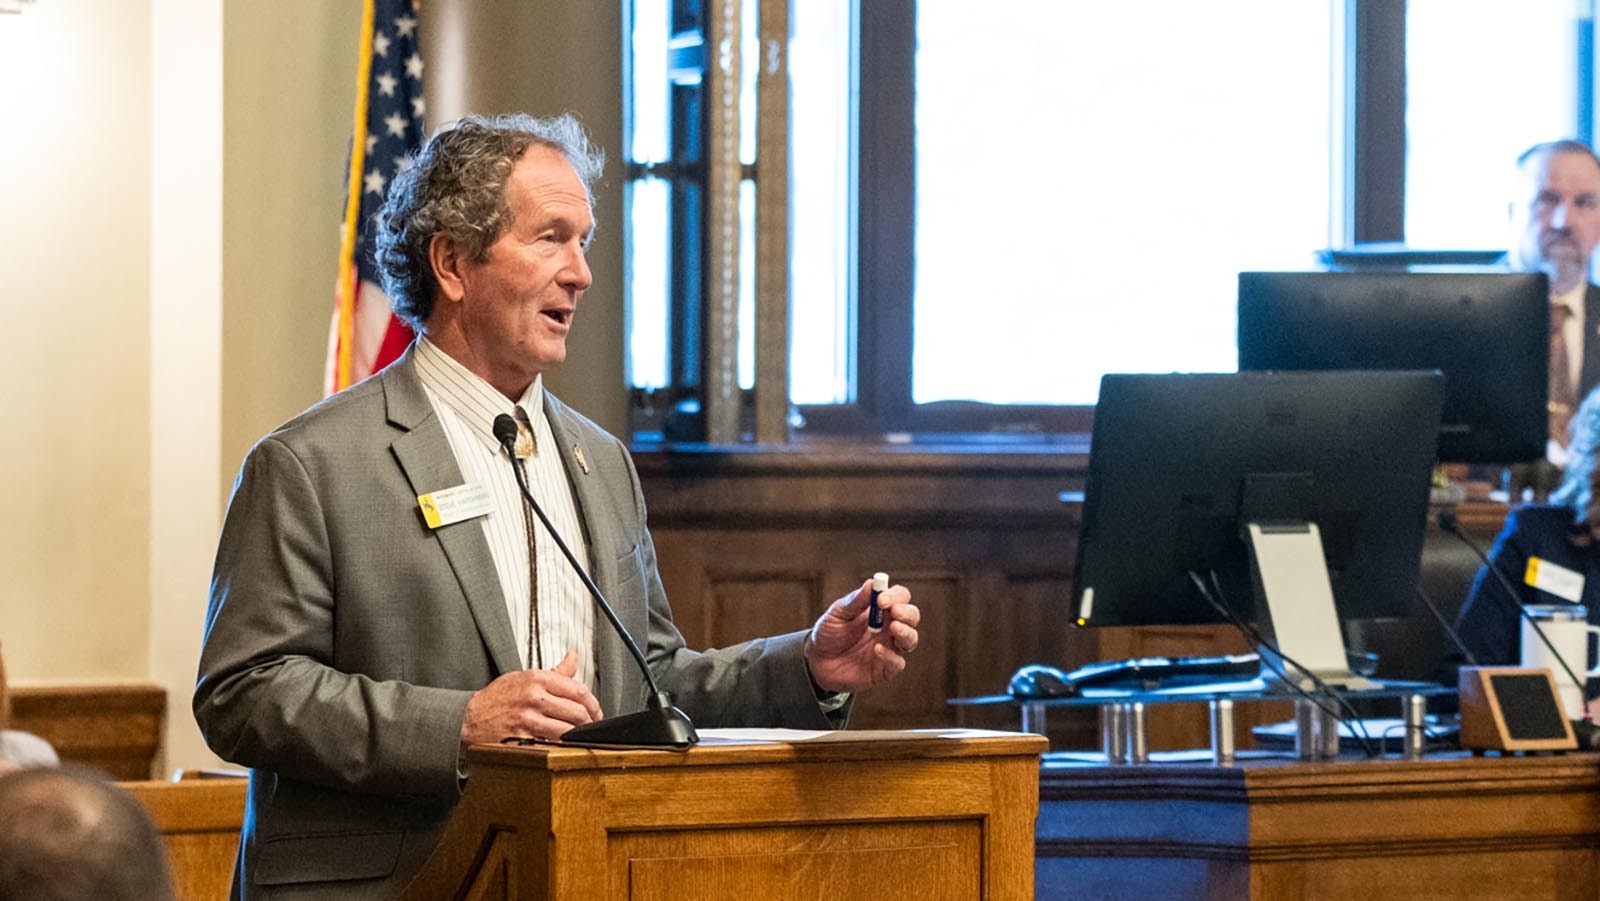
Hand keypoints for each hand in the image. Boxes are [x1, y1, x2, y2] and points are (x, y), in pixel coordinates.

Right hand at [460, 650, 602, 745]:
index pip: (577, 690)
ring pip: (567, 730)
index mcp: (536, 679)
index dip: (593, 703)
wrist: (469, 718)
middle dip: (589, 721)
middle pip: (576, 711)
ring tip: (579, 735)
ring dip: (577, 735)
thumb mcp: (524, 677)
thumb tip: (573, 657)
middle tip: (590, 725)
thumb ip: (554, 671)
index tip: (596, 711)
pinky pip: (551, 744)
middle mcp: (533, 698)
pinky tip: (562, 744)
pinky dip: (561, 746)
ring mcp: (527, 720)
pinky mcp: (522, 739)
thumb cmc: (498, 698)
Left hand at [804, 578, 920, 693]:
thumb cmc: (828, 634)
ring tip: (894, 628)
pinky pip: (897, 663)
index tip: (881, 599)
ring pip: (910, 639)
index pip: (899, 597)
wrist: (816, 662)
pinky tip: (877, 650)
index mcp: (880, 610)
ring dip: (906, 632)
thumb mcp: (837, 614)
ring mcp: (889, 648)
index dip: (894, 596)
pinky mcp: (884, 669)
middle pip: (912, 616)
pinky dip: (891, 656)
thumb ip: (855, 601)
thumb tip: (872, 583)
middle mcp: (889, 627)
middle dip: (907, 612)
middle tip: (894, 612)